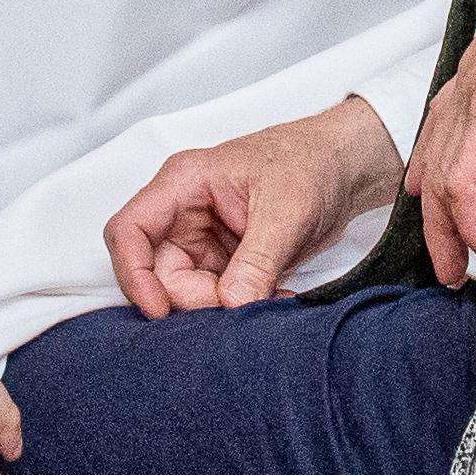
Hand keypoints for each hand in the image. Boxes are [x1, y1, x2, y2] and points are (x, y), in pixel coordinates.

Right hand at [103, 95, 400, 316]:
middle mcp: (184, 210)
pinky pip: (216, 293)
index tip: (160, 310)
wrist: (346, 166)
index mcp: (184, 183)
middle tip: (241, 306)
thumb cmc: (312, 163)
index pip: (129, 231)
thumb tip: (233, 305)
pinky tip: (276, 297)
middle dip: (195, 298)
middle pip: (158, 270)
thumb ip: (257, 260)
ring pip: (186, 288)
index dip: (134, 274)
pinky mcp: (225, 258)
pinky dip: (241, 304)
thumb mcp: (287, 211)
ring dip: (222, 305)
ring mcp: (203, 236)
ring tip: (272, 299)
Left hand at [406, 0, 475, 285]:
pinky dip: (475, 226)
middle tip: (455, 265)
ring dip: (462, 236)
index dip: (441, 171)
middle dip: (441, 221)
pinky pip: (463, 185)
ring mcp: (475, 98)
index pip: (449, 127)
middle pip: (435, 162)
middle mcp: (474, 83)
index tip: (450, 211)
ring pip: (443, 183)